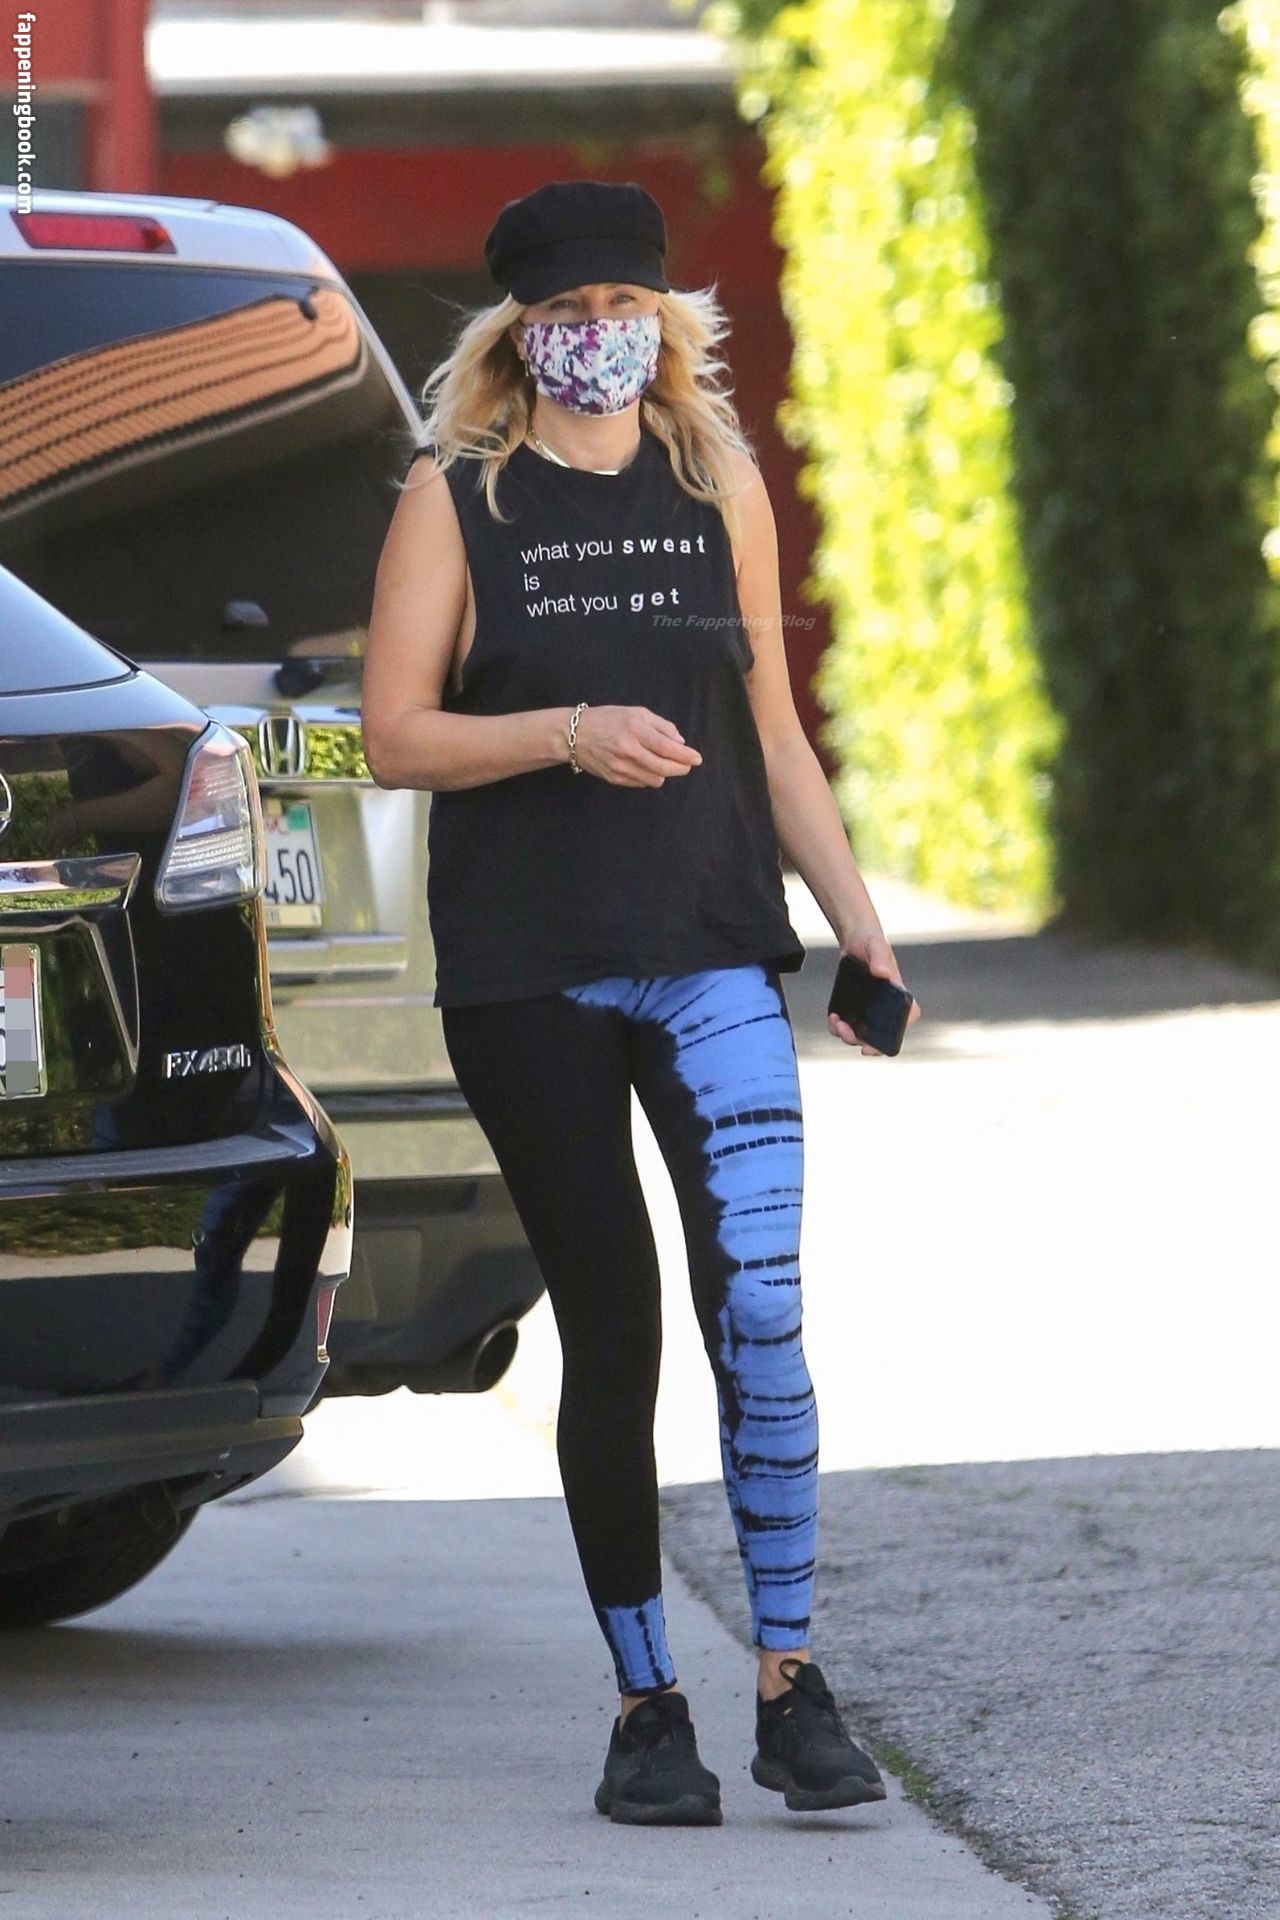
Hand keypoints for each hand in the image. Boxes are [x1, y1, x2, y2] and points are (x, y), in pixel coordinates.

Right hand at [572, 705, 702, 787]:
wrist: (573, 735)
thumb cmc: (607, 719)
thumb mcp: (635, 713)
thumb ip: (661, 725)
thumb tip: (680, 741)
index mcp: (635, 730)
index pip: (668, 748)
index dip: (686, 756)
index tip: (697, 759)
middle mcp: (628, 750)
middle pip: (664, 768)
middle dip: (681, 768)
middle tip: (687, 765)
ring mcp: (620, 767)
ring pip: (655, 780)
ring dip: (664, 773)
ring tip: (663, 763)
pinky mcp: (614, 778)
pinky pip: (641, 783)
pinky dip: (649, 777)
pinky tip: (646, 767)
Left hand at [828, 926, 922, 1055]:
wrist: (854, 939)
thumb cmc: (871, 941)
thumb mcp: (876, 945)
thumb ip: (880, 958)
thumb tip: (883, 973)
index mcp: (899, 992)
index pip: (907, 1017)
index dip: (898, 1033)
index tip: (879, 1041)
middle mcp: (887, 1004)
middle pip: (881, 1034)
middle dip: (864, 1040)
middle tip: (846, 1031)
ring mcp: (871, 1009)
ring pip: (863, 1034)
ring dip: (849, 1035)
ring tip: (836, 1021)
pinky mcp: (855, 1008)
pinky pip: (848, 1025)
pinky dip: (838, 1028)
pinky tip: (833, 1017)